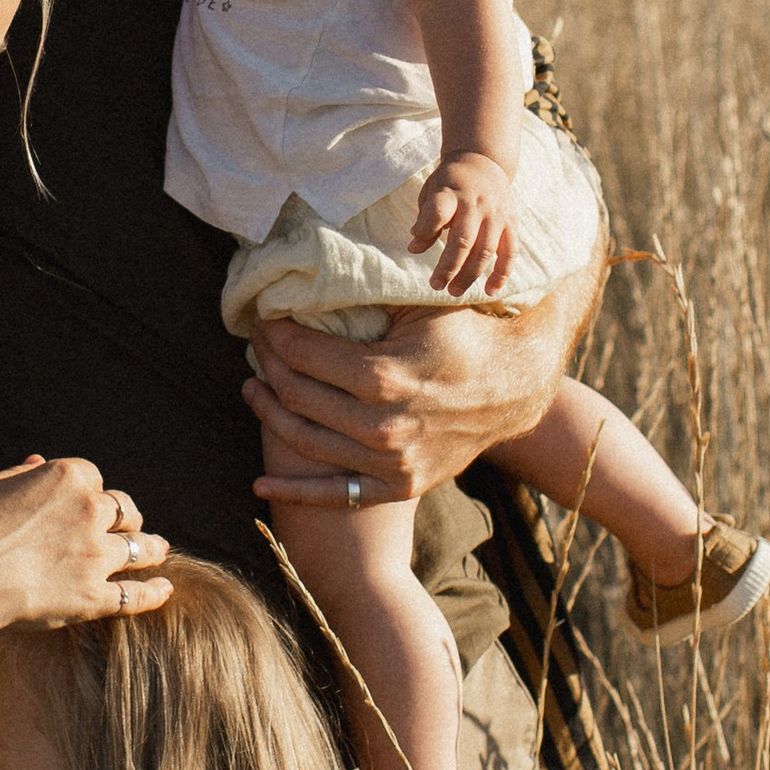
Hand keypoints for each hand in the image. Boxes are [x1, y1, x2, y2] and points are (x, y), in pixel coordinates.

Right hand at [0, 456, 170, 638]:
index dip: (91, 492)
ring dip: (151, 547)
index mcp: (67, 478)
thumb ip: (21, 475)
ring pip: (139, 548)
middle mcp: (90, 512)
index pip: (95, 479)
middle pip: (123, 510)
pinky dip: (154, 592)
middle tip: (128, 526)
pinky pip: (135, 595)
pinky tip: (166, 589)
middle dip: (126, 517)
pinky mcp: (95, 597)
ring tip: (160, 549)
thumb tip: (38, 462)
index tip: (86, 503)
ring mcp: (96, 556)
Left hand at [246, 255, 597, 509]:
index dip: (273, 334)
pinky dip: (295, 493)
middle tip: (256, 346)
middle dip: (267, 365)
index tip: (261, 320)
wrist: (516, 386)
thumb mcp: (418, 305)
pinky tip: (261, 485)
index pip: (301, 355)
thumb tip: (307, 274)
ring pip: (305, 442)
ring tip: (253, 389)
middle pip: (296, 395)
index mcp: (382, 377)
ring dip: (269, 414)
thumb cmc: (464, 335)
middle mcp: (381, 426)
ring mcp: (390, 462)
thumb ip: (364, 294)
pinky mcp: (399, 485)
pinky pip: (337, 495)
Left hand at [409, 149, 515, 299]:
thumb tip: (414, 248)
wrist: (483, 161)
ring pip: (485, 250)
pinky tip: (490, 291)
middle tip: (435, 285)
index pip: (438, 210)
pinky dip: (502, 273)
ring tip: (454, 291)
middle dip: (448, 267)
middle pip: (463, 240)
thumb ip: (425, 220)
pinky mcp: (511, 222)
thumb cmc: (450, 183)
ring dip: (470, 275)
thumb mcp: (432, 192)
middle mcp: (476, 203)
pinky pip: (510, 252)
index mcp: (451, 193)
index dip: (426, 228)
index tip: (414, 243)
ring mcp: (496, 213)